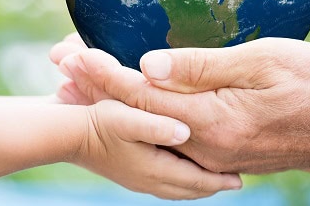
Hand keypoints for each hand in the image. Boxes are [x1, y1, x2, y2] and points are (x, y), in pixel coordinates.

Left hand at [52, 36, 309, 173]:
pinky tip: (124, 99)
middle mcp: (204, 145)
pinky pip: (168, 132)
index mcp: (213, 122)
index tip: (71, 54)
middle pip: (136, 114)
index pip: (143, 95)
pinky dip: (139, 112)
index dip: (104, 73)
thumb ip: (202, 67)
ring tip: (74, 81)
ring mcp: (211, 152)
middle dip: (95, 87)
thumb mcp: (262, 63)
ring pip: (148, 125)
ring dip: (111, 100)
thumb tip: (147, 65)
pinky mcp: (218, 149)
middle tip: (58, 62)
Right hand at [73, 99, 241, 198]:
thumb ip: (158, 125)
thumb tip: (187, 132)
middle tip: (234, 179)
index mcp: (154, 169)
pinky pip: (165, 183)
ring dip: (197, 184)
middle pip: (190, 189)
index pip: (196, 181)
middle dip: (213, 185)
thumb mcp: (129, 118)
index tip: (242, 178)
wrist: (68, 134)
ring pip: (177, 189)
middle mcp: (149, 180)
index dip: (220, 180)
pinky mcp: (130, 173)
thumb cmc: (99, 122)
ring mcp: (138, 179)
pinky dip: (181, 180)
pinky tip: (181, 169)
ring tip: (214, 178)